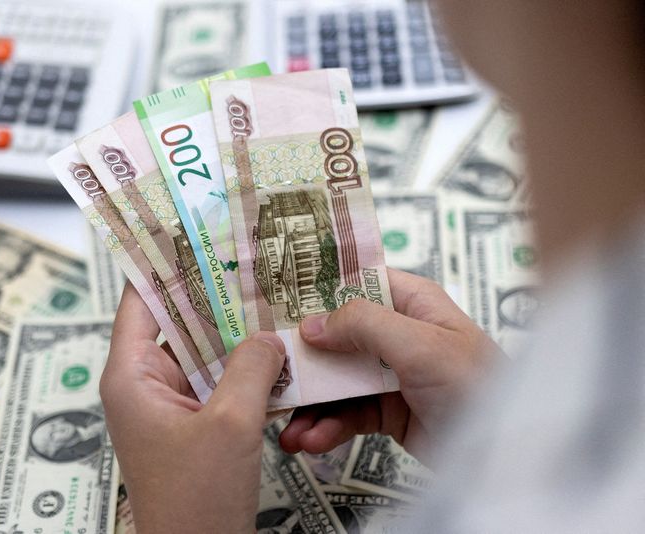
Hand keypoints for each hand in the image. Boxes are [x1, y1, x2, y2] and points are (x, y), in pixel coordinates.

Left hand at [100, 283, 285, 533]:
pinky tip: (275, 351)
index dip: (162, 263)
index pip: (140, 301)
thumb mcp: (231, 423)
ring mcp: (170, 403)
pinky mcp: (194, 421)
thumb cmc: (195, 501)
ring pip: (203, 350)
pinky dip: (243, 366)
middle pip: (177, 320)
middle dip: (213, 294)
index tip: (190, 231)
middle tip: (248, 259)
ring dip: (234, 331)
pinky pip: (218, 379)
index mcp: (131, 375)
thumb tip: (269, 336)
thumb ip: (251, 367)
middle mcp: (145, 383)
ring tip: (269, 297)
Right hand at [280, 269, 499, 463]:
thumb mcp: (419, 344)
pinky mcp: (388, 412)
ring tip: (286, 428)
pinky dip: (326, 428)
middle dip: (303, 359)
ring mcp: (391, 374)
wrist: (507, 455)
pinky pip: (347, 415)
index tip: (275, 302)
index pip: (356, 283)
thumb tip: (311, 323)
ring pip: (336, 381)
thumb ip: (364, 325)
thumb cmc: (477, 384)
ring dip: (309, 404)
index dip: (316, 291)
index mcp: (412, 302)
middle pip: (336, 337)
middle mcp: (398, 334)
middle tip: (270, 374)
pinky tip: (310, 441)